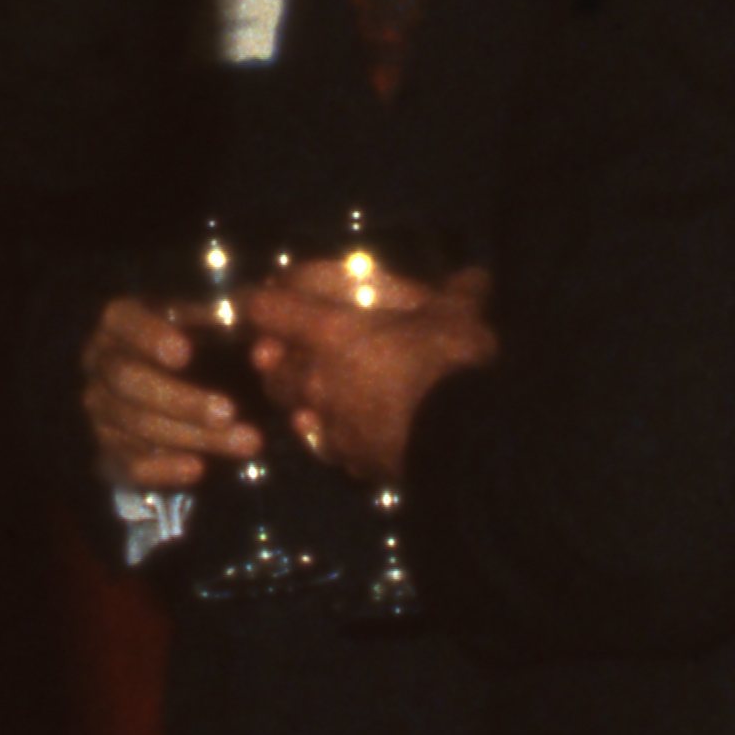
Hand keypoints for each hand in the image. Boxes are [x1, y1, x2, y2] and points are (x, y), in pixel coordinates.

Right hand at [78, 288, 261, 492]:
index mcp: (120, 323)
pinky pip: (129, 464)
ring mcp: (99, 409)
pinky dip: (165, 469)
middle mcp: (100, 363)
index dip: (149, 338)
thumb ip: (227, 315)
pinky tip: (199, 469)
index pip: (124, 322)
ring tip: (246, 442)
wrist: (167, 388)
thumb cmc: (196, 343)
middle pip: (128, 381)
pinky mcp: (107, 448)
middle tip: (229, 412)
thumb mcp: (208, 320)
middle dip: (181, 400)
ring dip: (192, 437)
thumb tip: (254, 311)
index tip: (184, 354)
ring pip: (135, 426)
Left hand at [240, 261, 496, 488]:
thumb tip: (475, 275)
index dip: (258, 302)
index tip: (262, 297)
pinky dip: (331, 434)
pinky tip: (348, 432)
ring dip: (297, 398)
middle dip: (275, 358)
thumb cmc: (447, 363)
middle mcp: (316, 379)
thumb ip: (459, 294)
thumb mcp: (457, 316)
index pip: (267, 311)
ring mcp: (328, 423)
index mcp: (330, 333)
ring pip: (292, 409)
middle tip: (289, 348)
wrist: (463, 440)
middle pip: (270, 369)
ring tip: (317, 392)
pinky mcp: (348, 458)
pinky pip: (326, 443)